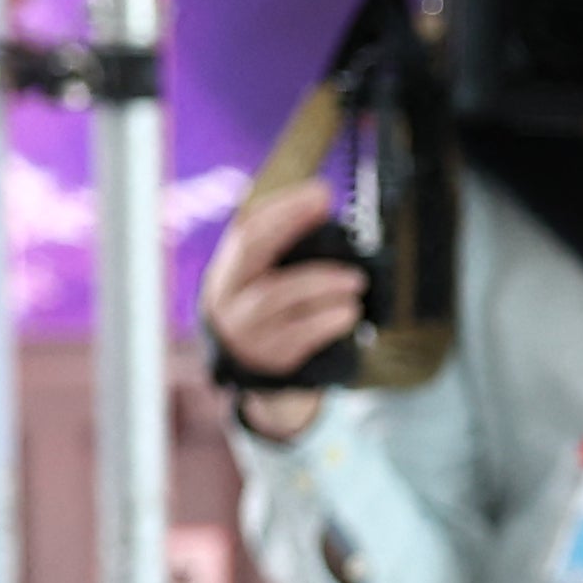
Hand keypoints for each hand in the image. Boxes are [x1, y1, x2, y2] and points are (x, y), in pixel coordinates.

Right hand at [202, 175, 362, 436]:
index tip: (319, 193)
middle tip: (329, 214)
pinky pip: (297, 334)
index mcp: (229, 274)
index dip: (282, 208)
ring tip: (356, 281)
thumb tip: (324, 210)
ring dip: (320, 282)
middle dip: (290, 226)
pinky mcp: (268, 359)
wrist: (273, 389)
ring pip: (276, 295)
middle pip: (251, 252)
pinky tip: (350, 313)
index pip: (247, 230)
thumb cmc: (283, 325)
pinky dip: (326, 320)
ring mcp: (243, 330)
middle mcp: (226, 298)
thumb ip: (294, 256)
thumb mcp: (277, 287)